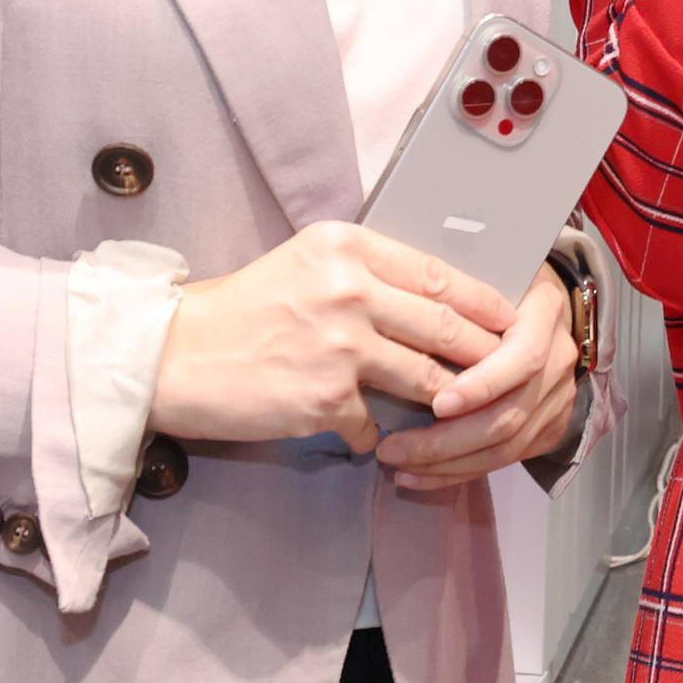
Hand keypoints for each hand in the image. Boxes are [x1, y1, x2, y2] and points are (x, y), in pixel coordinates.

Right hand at [153, 222, 507, 451]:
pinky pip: (376, 422)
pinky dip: (376, 433)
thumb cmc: (240, 310)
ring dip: (443, 400)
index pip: (439, 274)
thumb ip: (365, 274)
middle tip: (507, 369)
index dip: (484, 301)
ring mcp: (341, 346)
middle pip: (446, 326)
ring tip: (453, 410)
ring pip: (426, 378)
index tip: (510, 318)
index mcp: (346, 247)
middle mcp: (349, 289)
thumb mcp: (304, 264)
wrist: (173, 356)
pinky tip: (368, 435)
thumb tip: (432, 299)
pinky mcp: (327, 397)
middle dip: (486, 354)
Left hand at [376, 261, 577, 488]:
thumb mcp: (485, 274)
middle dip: (448, 440)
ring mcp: (558, 401)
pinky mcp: (549, 430)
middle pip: (509, 415)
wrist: (551, 311)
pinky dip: (458, 472)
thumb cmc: (501, 287)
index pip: (523, 358)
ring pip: (505, 448)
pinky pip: (504, 461)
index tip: (437, 403)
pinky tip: (419, 476)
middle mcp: (558, 363)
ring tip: (398, 466)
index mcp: (544, 316)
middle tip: (392, 448)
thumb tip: (394, 321)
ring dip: (447, 464)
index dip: (483, 385)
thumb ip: (453, 298)